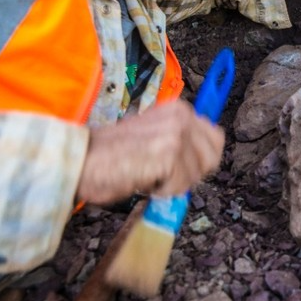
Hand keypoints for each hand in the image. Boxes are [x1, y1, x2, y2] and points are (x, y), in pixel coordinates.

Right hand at [76, 100, 224, 203]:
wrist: (84, 159)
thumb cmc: (113, 154)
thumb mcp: (155, 136)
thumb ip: (181, 142)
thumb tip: (202, 163)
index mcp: (180, 110)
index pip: (216, 140)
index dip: (200, 161)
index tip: (178, 167)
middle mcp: (182, 117)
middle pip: (211, 160)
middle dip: (189, 175)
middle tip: (161, 174)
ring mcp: (177, 134)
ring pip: (195, 176)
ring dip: (172, 184)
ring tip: (147, 173)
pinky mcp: (169, 153)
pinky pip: (179, 186)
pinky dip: (161, 191)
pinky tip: (143, 178)